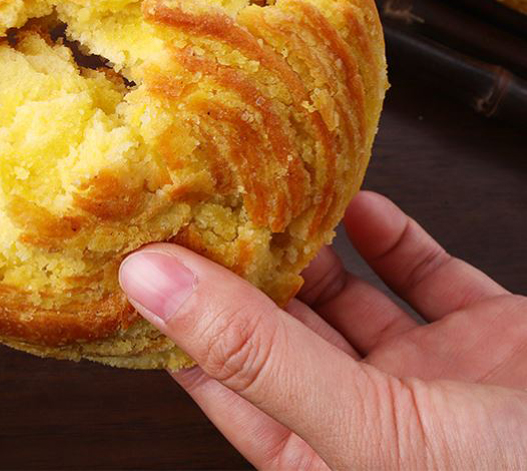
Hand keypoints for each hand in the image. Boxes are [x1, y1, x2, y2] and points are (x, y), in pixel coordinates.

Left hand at [118, 191, 526, 468]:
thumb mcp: (376, 432)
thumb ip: (261, 357)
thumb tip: (150, 282)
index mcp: (331, 465)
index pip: (222, 381)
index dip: (177, 318)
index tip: (138, 252)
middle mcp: (375, 424)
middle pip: (282, 330)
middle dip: (240, 267)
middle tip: (194, 198)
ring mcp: (437, 380)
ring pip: (349, 297)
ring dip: (308, 242)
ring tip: (261, 186)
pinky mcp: (494, 337)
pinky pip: (423, 274)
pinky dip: (385, 234)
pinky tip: (348, 198)